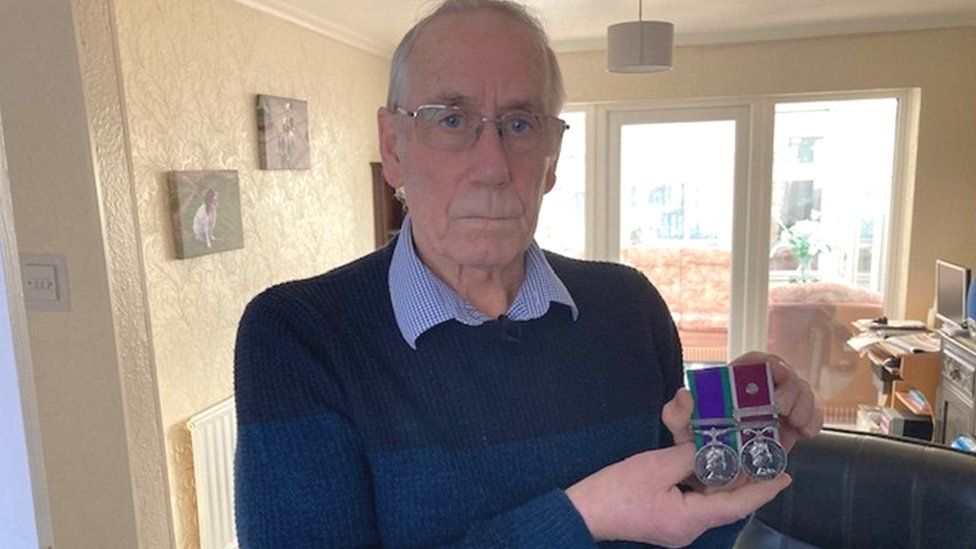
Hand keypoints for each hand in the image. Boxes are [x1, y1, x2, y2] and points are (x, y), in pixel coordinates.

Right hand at [565, 442, 789, 545]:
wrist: (584, 512)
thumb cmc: (615, 491)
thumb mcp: (654, 466)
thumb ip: (688, 456)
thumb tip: (710, 448)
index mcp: (689, 520)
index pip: (736, 505)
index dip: (762, 490)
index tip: (786, 476)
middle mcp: (688, 529)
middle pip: (727, 505)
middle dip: (748, 483)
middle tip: (767, 460)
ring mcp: (678, 528)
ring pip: (712, 503)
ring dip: (727, 482)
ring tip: (746, 459)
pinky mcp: (668, 521)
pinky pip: (696, 503)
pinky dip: (707, 485)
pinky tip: (712, 467)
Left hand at [664, 352, 823, 451]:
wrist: (714, 473)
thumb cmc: (697, 442)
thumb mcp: (682, 428)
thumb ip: (676, 413)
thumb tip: (684, 394)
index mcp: (737, 383)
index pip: (759, 361)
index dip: (771, 363)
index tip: (778, 374)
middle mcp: (762, 391)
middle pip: (788, 376)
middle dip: (792, 390)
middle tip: (785, 410)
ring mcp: (781, 407)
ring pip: (804, 394)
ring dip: (805, 406)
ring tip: (797, 425)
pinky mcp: (793, 425)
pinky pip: (812, 415)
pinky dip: (814, 420)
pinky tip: (806, 433)